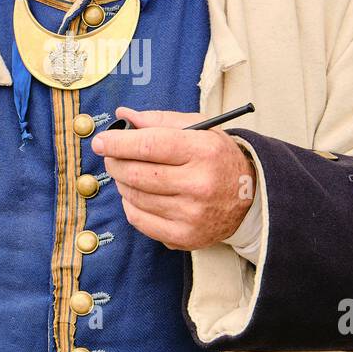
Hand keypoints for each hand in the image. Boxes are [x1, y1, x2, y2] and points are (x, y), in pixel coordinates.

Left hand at [90, 105, 256, 250]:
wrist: (250, 196)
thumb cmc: (218, 158)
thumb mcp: (200, 129)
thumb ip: (160, 120)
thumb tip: (124, 115)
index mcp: (203, 151)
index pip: (150, 145)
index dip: (119, 143)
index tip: (102, 141)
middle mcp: (199, 184)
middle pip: (137, 173)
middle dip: (115, 162)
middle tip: (111, 155)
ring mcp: (191, 214)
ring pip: (134, 196)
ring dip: (122, 182)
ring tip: (128, 173)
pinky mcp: (184, 236)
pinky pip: (139, 220)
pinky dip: (130, 205)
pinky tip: (137, 194)